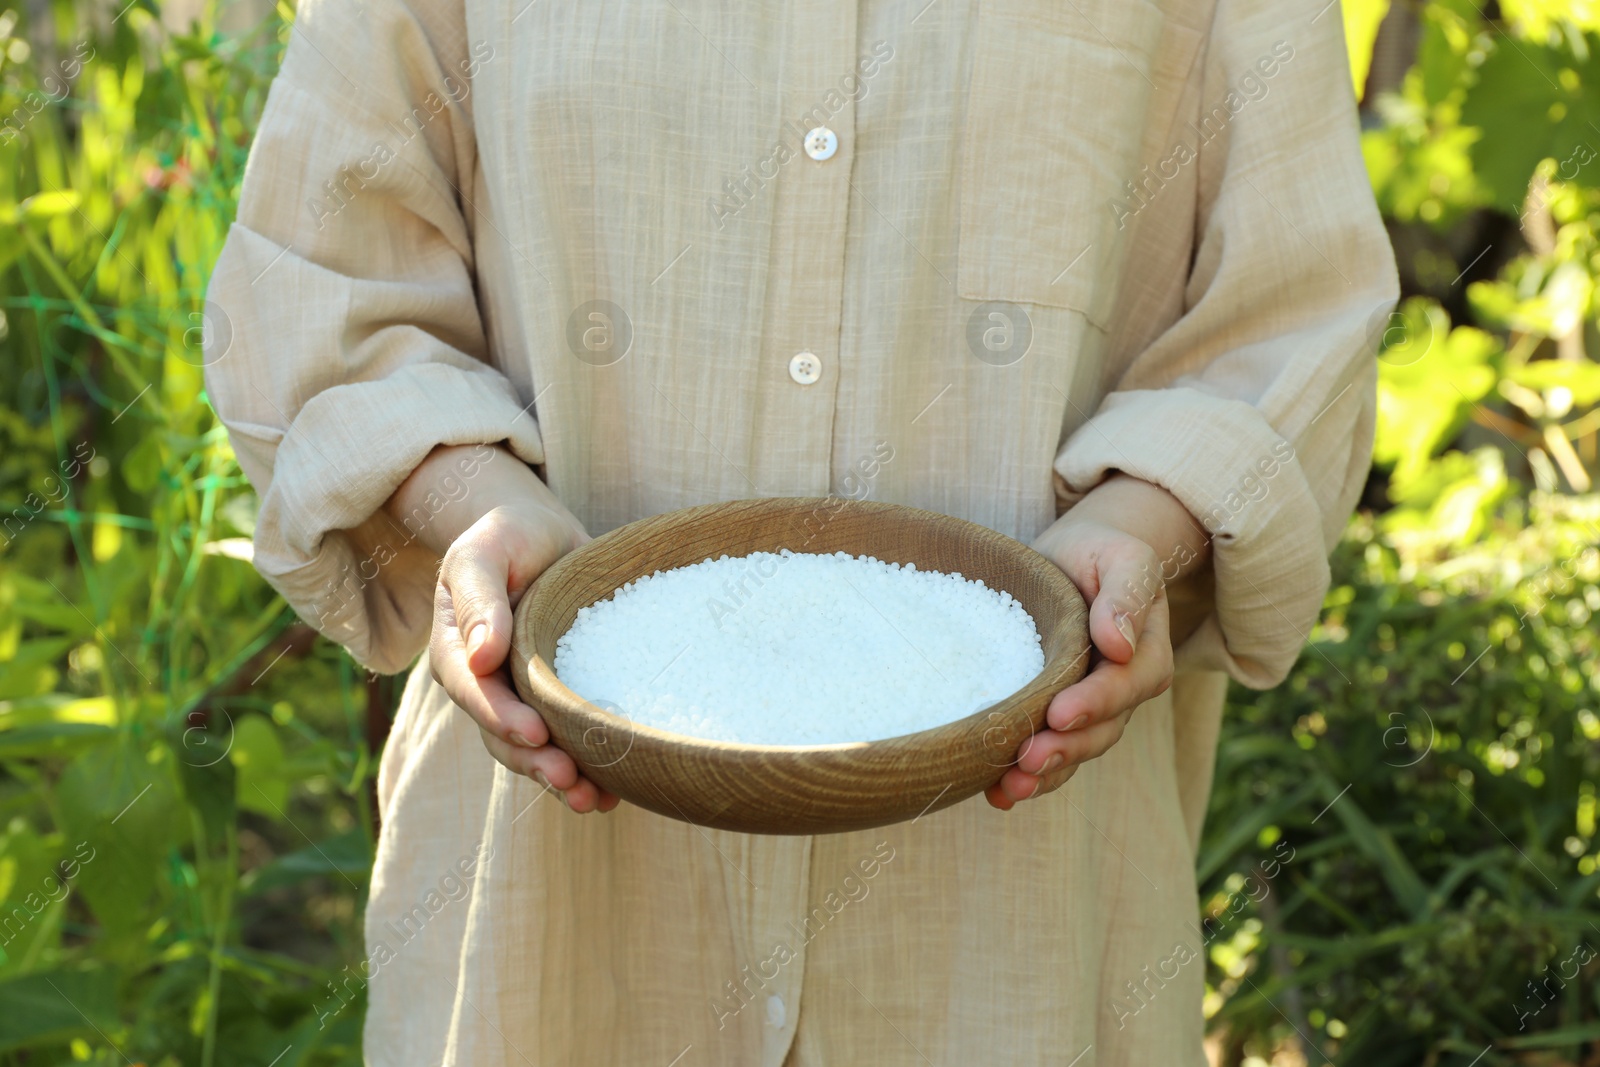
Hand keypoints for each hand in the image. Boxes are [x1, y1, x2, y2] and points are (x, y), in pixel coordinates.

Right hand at [387, 444, 618, 813]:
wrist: (542, 535)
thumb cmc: (508, 536)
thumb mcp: (485, 552)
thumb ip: (480, 598)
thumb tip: (481, 655)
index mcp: (458, 650)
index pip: (473, 691)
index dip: (500, 716)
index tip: (534, 732)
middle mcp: (487, 683)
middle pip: (502, 734)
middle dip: (535, 762)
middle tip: (571, 782)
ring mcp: (523, 695)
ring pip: (534, 748)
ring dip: (560, 777)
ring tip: (593, 801)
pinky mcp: (559, 698)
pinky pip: (568, 739)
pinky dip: (590, 767)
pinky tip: (618, 790)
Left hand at [986, 476, 1207, 809]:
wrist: (1073, 557)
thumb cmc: (1099, 551)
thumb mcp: (1121, 556)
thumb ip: (1126, 593)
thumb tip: (1118, 643)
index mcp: (1145, 654)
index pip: (1127, 686)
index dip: (1096, 703)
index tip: (1060, 712)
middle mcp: (1120, 690)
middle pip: (1102, 731)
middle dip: (1065, 750)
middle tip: (1026, 760)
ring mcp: (1088, 708)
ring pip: (1074, 751)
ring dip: (1044, 774)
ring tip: (1009, 788)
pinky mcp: (1053, 714)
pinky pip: (1047, 752)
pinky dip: (1023, 778)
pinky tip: (994, 794)